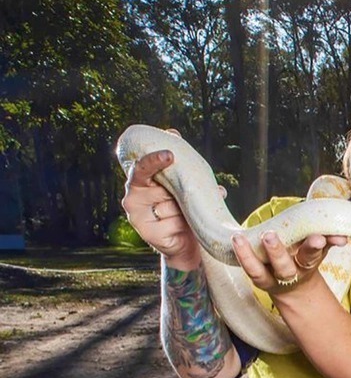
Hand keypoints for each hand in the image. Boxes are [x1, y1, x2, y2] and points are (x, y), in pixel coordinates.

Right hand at [120, 135, 201, 269]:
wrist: (186, 245)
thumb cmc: (181, 209)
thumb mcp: (180, 186)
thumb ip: (175, 164)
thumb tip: (172, 132)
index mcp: (137, 184)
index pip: (141, 169)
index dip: (153, 161)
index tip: (170, 155)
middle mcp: (133, 200)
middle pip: (161, 188)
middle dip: (177, 190)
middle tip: (188, 192)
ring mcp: (139, 219)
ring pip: (172, 205)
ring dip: (189, 207)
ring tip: (192, 212)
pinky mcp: (150, 234)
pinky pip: (177, 221)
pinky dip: (189, 221)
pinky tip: (190, 225)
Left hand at [231, 231, 347, 296]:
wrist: (295, 287)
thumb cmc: (306, 259)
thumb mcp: (321, 250)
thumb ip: (330, 240)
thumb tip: (342, 237)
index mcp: (307, 264)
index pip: (312, 255)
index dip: (314, 247)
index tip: (317, 238)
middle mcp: (289, 274)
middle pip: (284, 267)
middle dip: (278, 253)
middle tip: (270, 236)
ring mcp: (271, 277)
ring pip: (259, 271)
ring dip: (249, 256)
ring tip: (239, 238)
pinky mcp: (258, 278)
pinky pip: (248, 270)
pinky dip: (241, 256)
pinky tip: (235, 240)